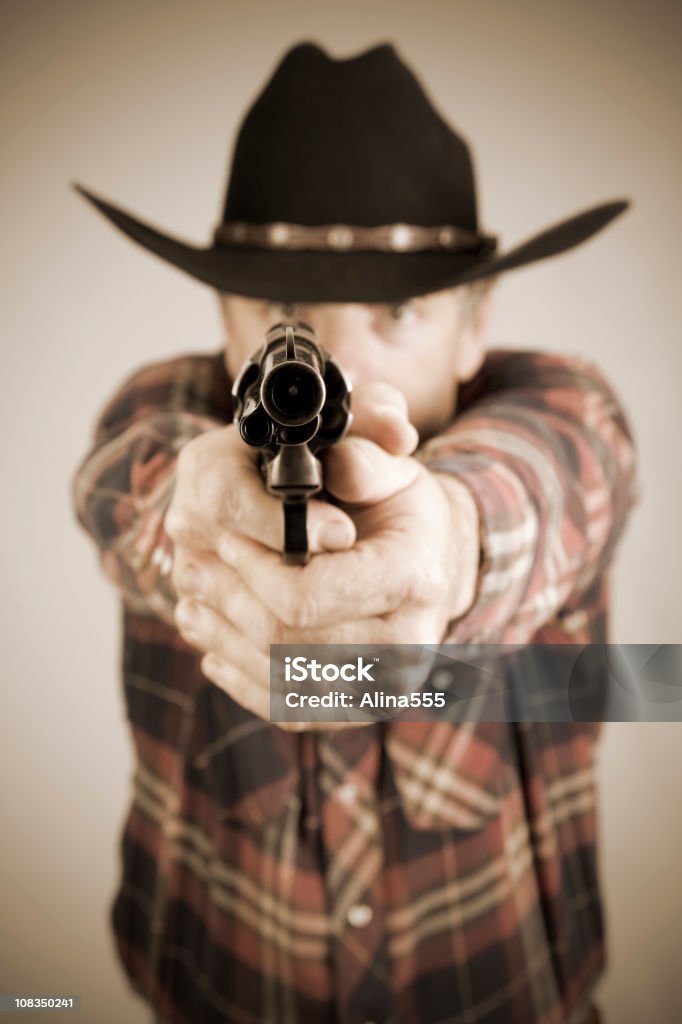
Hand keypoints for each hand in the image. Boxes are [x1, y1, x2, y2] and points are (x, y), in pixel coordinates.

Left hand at [169, 386, 478, 730]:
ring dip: (226, 644)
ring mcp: (384, 687)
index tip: (225, 541)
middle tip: (192, 573)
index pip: (309, 595)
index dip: (253, 571)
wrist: (437, 567)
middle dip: (230, 604)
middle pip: (287, 642)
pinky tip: (214, 652)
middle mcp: (407, 645)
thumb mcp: (393, 472)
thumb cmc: (405, 513)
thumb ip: (364, 462)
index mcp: (414, 580)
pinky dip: (243, 682)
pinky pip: (288, 709)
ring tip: (192, 608)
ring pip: (280, 680)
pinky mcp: (359, 709)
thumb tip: (336, 468)